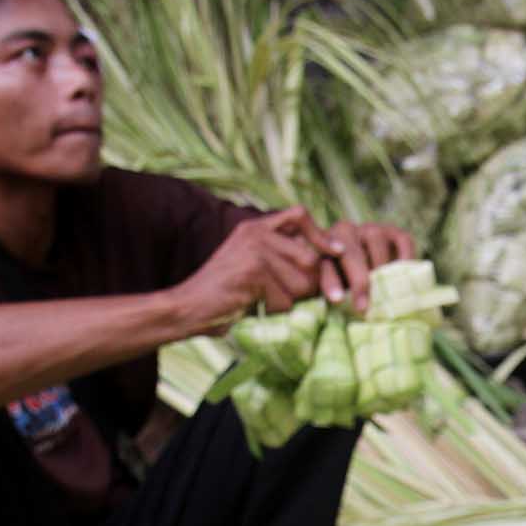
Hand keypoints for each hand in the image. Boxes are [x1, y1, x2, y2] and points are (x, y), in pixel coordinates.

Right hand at [172, 206, 330, 331]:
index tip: (336, 252)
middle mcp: (256, 232)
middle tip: (279, 296)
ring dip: (288, 301)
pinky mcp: (254, 271)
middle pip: (310, 258)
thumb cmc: (227, 294)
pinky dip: (274, 310)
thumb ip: (284, 257)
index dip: (320, 233)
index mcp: (256, 227)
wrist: (189, 307)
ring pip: (301, 283)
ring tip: (261, 300)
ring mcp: (255, 250)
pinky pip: (285, 299)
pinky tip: (252, 305)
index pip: (299, 214)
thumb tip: (330, 262)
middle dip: (306, 286)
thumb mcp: (256, 266)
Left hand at [316, 221, 416, 312]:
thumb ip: (330, 290)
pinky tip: (405, 274)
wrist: (367, 267)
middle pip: (351, 251)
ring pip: (375, 239)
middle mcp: (347, 231)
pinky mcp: (395, 233)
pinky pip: (403, 241)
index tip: (337, 301)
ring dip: (380, 266)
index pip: (325, 261)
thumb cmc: (345, 282)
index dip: (331, 281)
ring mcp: (372, 230)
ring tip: (385, 291)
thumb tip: (336, 302)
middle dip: (358, 281)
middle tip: (363, 307)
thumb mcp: (331, 286)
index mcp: (325, 245)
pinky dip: (406, 256)